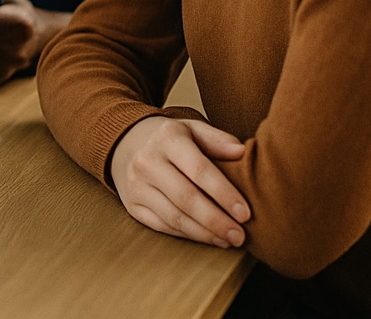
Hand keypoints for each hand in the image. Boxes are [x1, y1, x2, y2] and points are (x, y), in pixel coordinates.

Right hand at [109, 116, 249, 248]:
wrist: (126, 142)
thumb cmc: (171, 139)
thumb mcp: (192, 129)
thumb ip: (218, 139)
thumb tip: (242, 153)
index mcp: (167, 139)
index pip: (199, 170)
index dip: (224, 194)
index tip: (245, 213)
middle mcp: (147, 161)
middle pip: (186, 198)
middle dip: (216, 220)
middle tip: (240, 235)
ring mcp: (136, 185)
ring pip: (174, 217)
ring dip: (205, 233)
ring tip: (229, 240)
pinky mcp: (132, 205)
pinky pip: (162, 226)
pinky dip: (188, 235)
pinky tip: (208, 237)